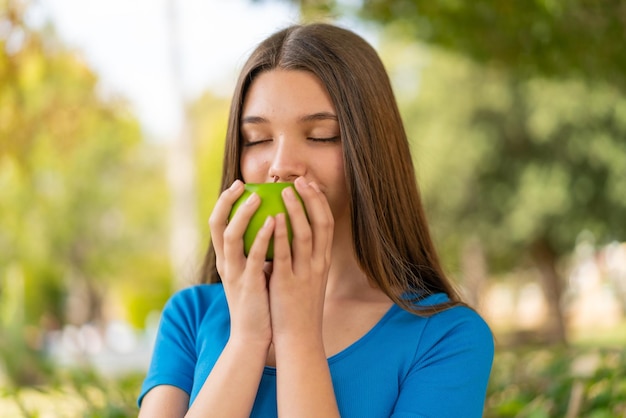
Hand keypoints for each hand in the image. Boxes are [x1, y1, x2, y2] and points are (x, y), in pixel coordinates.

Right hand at [208, 180, 274, 346]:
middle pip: (217, 225)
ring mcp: (236, 273)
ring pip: (231, 237)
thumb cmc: (258, 302)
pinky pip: (253, 255)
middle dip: (226, 201)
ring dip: (243, 214)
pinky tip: (274, 221)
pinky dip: (262, 236)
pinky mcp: (249, 284)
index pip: (218, 224)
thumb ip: (255, 252)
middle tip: (242, 184)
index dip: (225, 202)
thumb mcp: (252, 272)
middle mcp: (226, 263)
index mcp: (226, 259)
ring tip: (257, 197)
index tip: (239, 184)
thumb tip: (271, 227)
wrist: (254, 336)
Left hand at [268, 177, 333, 345]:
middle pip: (321, 224)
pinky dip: (281, 234)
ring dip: (297, 210)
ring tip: (286, 191)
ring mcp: (305, 273)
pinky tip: (273, 218)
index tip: (310, 185)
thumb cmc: (299, 307)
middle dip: (313, 199)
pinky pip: (286, 254)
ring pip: (305, 234)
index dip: (320, 202)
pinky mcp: (289, 283)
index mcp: (323, 262)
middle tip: (301, 180)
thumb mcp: (308, 278)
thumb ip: (303, 257)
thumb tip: (290, 233)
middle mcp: (319, 264)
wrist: (300, 337)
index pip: (327, 225)